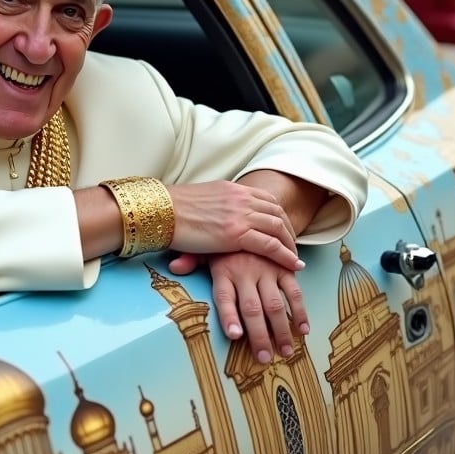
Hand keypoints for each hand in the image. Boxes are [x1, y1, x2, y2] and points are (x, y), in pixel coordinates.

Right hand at [167, 181, 302, 270]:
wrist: (160, 212)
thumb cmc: (171, 210)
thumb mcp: (200, 200)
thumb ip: (215, 207)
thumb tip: (215, 215)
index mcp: (233, 189)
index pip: (267, 199)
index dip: (278, 216)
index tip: (282, 229)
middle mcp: (241, 198)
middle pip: (277, 213)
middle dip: (288, 231)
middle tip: (292, 247)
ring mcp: (240, 215)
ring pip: (278, 228)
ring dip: (290, 244)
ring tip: (294, 258)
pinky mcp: (236, 234)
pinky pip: (270, 245)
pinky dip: (285, 255)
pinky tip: (292, 265)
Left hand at [171, 250, 308, 362]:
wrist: (251, 215)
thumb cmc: (224, 240)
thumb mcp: (205, 246)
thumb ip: (191, 260)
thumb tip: (173, 267)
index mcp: (224, 270)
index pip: (225, 297)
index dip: (229, 317)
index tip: (234, 336)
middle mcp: (246, 272)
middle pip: (252, 309)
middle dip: (259, 336)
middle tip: (264, 358)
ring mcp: (267, 270)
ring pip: (275, 304)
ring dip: (281, 330)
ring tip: (285, 352)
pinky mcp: (283, 268)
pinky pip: (294, 291)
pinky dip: (300, 311)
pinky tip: (303, 329)